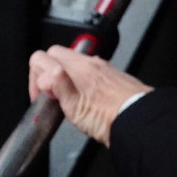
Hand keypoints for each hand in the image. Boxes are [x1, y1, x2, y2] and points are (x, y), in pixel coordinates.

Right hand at [28, 45, 152, 146]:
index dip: (35, 77)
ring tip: (68, 101)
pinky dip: (80, 81)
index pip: (41, 57)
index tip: (40, 96)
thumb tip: (44, 74)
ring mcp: (102, 68)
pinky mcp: (112, 76)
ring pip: (73, 63)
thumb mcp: (75, 108)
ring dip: (64, 77)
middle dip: (48, 73)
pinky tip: (86, 100)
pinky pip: (89, 71)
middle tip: (50, 96)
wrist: (141, 121)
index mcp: (76, 67)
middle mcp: (89, 62)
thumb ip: (57, 86)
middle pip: (56, 55)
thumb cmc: (110, 118)